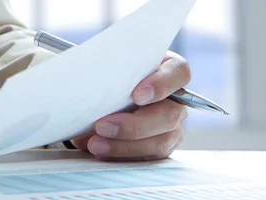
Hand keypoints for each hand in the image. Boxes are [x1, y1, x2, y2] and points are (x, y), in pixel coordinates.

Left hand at [70, 51, 189, 160]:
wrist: (105, 99)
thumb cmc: (111, 78)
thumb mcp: (111, 70)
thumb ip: (109, 75)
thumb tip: (86, 89)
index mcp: (169, 72)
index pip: (179, 74)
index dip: (161, 85)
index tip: (137, 95)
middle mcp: (176, 102)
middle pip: (169, 115)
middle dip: (133, 125)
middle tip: (102, 126)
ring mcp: (171, 128)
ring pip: (159, 142)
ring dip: (124, 146)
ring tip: (95, 144)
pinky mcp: (159, 148)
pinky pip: (146, 159)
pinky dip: (121, 157)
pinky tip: (100, 152)